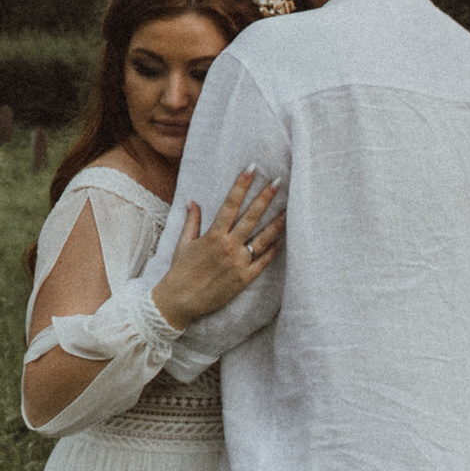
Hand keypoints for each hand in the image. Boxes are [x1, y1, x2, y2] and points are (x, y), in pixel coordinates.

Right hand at [151, 168, 283, 330]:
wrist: (180, 301)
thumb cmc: (180, 271)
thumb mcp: (183, 243)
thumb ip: (192, 221)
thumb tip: (193, 201)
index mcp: (213, 236)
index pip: (230, 204)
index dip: (241, 185)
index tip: (251, 169)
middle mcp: (228, 247)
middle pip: (251, 217)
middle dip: (265, 197)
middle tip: (278, 181)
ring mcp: (239, 263)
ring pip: (262, 239)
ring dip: (276, 223)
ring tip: (289, 209)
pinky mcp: (244, 279)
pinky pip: (263, 262)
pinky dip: (273, 251)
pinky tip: (282, 240)